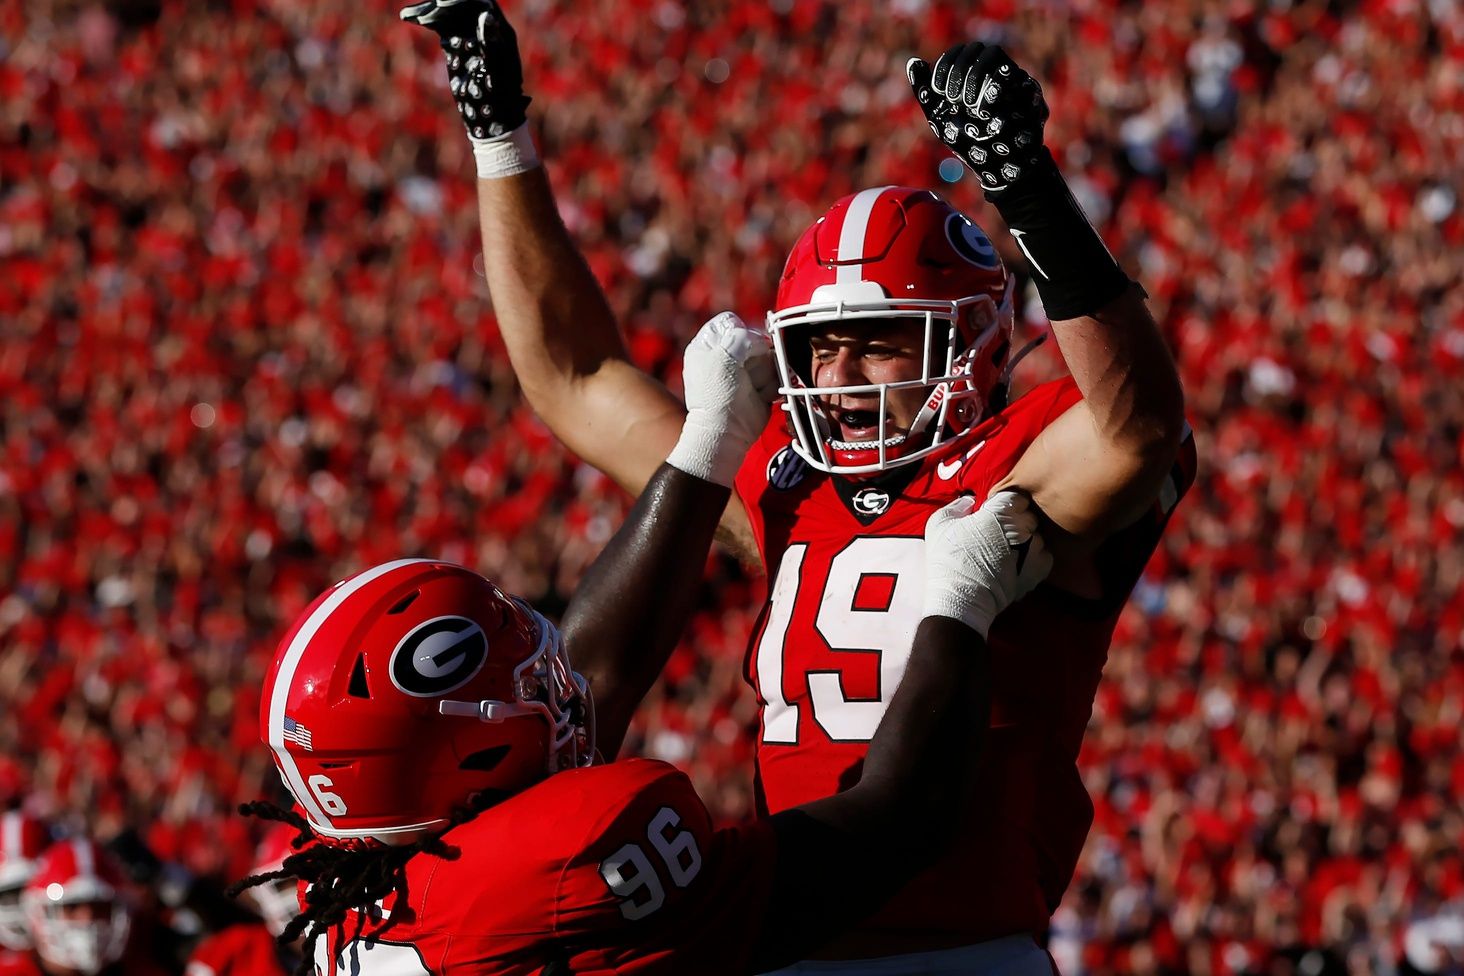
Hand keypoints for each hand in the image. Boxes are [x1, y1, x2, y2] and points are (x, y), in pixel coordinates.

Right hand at [401, 0, 528, 140]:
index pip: (480, 5)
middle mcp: (487, 31)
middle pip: (462, 6)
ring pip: (449, 14)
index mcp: (501, 33)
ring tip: (410, 14)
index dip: (460, 2)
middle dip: (440, 6)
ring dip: (430, 11)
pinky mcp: (458, 48)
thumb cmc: (500, 101)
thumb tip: (485, 14)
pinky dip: (427, 21)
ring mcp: (472, 38)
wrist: (493, 123)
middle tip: (421, 15)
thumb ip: (491, 43)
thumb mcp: (496, 72)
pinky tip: (410, 18)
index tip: (440, 6)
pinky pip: (442, 27)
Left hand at [665, 312, 778, 487]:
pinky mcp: (759, 387)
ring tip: (753, 387)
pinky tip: (761, 395)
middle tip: (745, 371)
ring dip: (765, 372)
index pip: (730, 322)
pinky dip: (771, 385)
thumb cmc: (717, 393)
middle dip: (755, 355)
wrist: (726, 430)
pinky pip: (775, 376)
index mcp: (707, 345)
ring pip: (768, 357)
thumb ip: (743, 336)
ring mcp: (743, 372)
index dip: (740, 330)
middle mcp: (725, 356)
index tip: (741, 345)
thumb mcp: (724, 354)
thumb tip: (763, 342)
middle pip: (754, 339)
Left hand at [907, 42, 1048, 194]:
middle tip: (953, 98)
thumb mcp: (941, 117)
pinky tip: (987, 113)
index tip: (939, 90)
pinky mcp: (1031, 93)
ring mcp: (1014, 79)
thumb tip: (913, 61)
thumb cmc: (968, 141)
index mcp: (973, 73)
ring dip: (977, 77)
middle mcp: (995, 71)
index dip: (947, 65)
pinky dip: (997, 92)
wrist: (999, 167)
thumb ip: (926, 91)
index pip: (960, 51)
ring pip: (997, 58)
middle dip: (961, 71)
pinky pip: (1018, 78)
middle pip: (979, 49)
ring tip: (970, 106)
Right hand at [923, 490, 1052, 637]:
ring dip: (1026, 541)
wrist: (961, 597)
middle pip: (1028, 516)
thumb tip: (971, 502)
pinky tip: (1017, 565)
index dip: (1004, 506)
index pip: (1015, 496)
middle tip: (998, 535)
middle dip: (1015, 522)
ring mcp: (1034, 548)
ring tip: (1007, 553)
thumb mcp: (940, 523)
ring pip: (1037, 536)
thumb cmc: (948, 559)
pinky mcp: (1040, 569)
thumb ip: (959, 505)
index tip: (994, 515)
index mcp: (1001, 511)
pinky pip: (1044, 555)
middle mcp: (1022, 526)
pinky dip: (1033, 559)